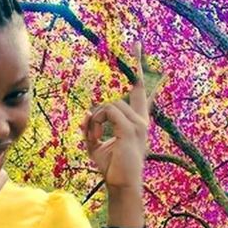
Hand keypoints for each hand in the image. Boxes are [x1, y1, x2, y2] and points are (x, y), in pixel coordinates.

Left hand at [80, 41, 155, 189]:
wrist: (122, 185)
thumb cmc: (111, 168)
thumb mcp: (96, 145)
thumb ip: (91, 128)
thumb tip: (86, 114)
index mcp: (136, 121)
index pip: (141, 92)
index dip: (141, 72)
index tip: (139, 49)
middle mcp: (141, 120)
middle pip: (138, 87)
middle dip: (137, 63)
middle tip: (136, 42)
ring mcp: (139, 124)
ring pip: (110, 104)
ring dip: (97, 118)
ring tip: (94, 135)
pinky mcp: (131, 130)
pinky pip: (108, 113)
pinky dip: (97, 123)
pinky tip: (96, 137)